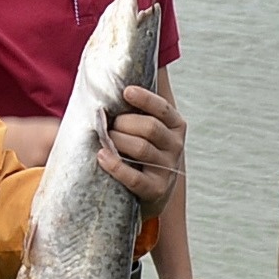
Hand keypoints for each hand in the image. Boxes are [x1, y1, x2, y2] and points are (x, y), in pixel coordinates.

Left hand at [99, 83, 185, 216]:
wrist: (151, 192)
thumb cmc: (140, 152)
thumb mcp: (146, 130)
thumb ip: (135, 111)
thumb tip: (108, 86)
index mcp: (175, 126)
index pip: (163, 108)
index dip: (145, 99)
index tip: (126, 92)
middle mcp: (176, 146)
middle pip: (150, 128)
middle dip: (123, 123)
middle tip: (108, 125)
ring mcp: (168, 168)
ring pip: (141, 148)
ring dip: (117, 141)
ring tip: (104, 140)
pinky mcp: (157, 190)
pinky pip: (135, 177)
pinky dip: (116, 166)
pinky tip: (102, 156)